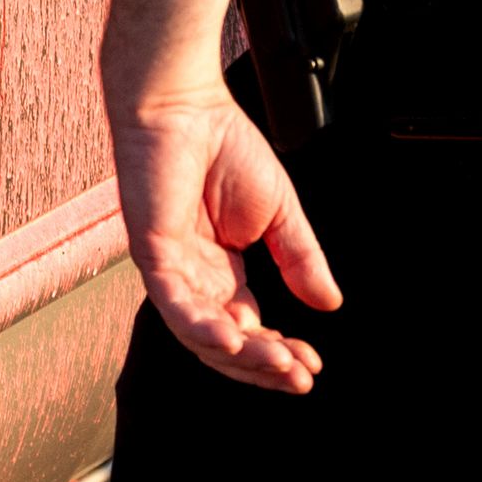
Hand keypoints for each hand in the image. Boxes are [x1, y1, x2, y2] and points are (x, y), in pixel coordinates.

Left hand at [111, 83, 343, 392]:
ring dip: (241, 356)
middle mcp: (193, 275)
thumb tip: (329, 304)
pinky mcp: (151, 253)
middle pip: (225, 343)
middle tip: (300, 377)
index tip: (312, 365)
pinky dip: (204, 327)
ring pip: (199, 334)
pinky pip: (174, 305)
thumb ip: (301, 259)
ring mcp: (170, 268)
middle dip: (263, 367)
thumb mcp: (280, 211)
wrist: (186, 104)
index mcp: (221, 268)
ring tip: (281, 364)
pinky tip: (236, 341)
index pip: (248, 328)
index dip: (279, 352)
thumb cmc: (222, 143)